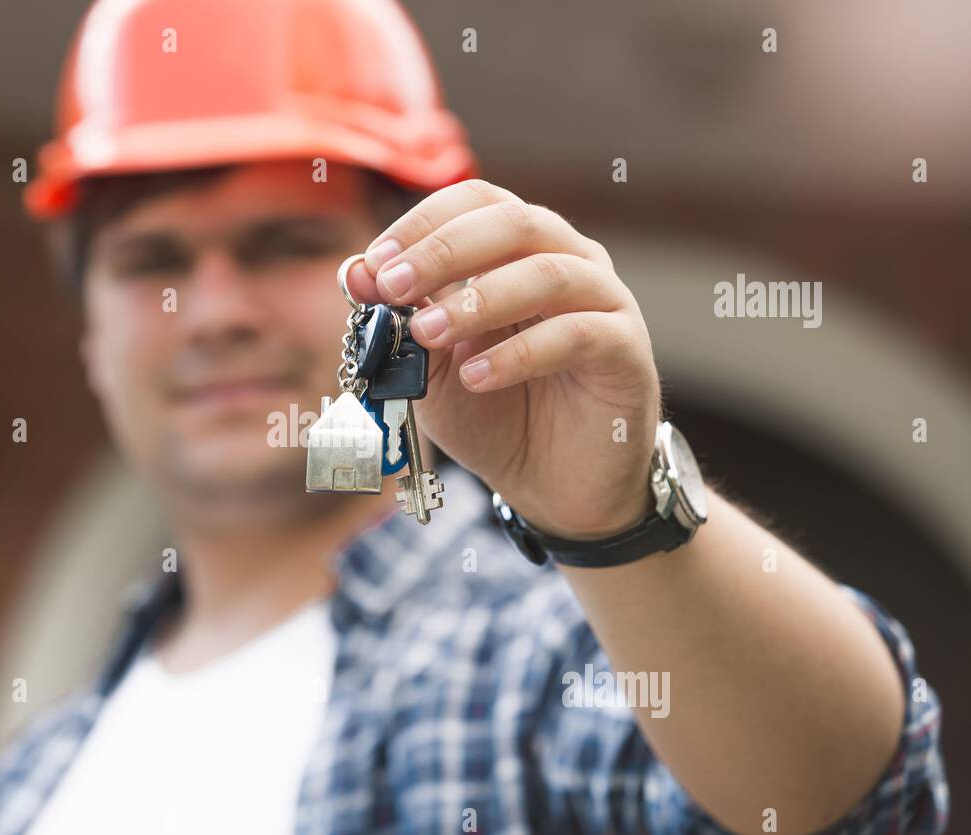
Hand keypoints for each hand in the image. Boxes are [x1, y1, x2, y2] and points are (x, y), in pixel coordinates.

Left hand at [342, 179, 660, 539]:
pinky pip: (577, 334)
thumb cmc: (494, 413)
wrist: (552, 486)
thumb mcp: (432, 368)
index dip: (424, 222)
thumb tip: (355, 271)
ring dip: (478, 299)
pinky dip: (520, 353)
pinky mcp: (627, 350)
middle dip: (444, 251)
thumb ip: (401, 321)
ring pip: (547, 273)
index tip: (376, 264)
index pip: (477, 201)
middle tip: (394, 287)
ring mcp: (604, 300)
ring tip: (428, 334)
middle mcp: (568, 259)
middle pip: (513, 222)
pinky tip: (477, 377)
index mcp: (519, 249)